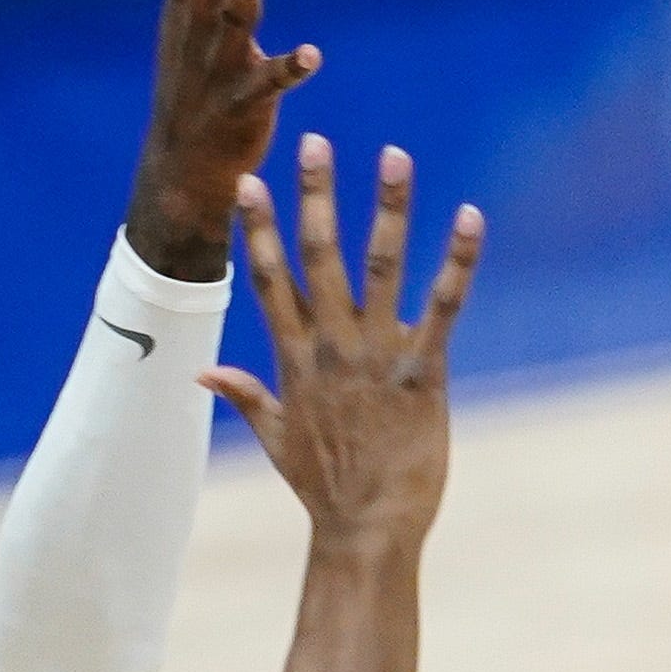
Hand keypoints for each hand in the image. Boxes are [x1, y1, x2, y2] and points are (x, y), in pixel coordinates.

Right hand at [125, 0, 321, 282]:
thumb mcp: (185, 22)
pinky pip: (269, 85)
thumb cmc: (192, 86)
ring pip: (232, 23)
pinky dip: (290, 69)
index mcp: (184, 9)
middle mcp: (196, 33)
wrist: (182, 173)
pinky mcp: (243, 107)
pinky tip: (313, 55)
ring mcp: (218, 70)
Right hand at [204, 136, 481, 551]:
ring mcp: (378, 358)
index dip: (259, 229)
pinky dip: (457, 261)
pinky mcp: (424, 374)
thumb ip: (244, 397)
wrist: (367, 530)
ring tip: (393, 155)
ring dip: (387, 209)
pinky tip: (469, 217)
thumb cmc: (326, 490)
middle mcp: (332, 348)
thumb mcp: (277, 440)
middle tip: (313, 142)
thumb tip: (202, 372)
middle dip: (315, 196)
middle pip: (318, 257)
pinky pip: (442, 307)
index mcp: (296, 360)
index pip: (270, 280)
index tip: (248, 183)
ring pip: (380, 267)